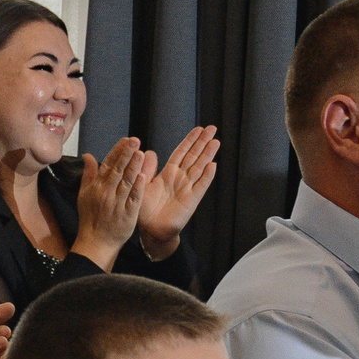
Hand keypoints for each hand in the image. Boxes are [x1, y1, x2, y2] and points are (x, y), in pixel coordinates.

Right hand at [71, 137, 154, 268]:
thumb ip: (88, 174)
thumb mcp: (84, 195)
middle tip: (135, 140)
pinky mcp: (127, 214)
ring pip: (126, 182)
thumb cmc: (90, 218)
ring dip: (133, 167)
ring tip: (140, 153)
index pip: (107, 165)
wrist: (96, 242)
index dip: (117, 152)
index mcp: (96, 187)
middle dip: (126, 154)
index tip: (125, 140)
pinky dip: (138, 187)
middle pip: (117, 170)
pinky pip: (133, 198)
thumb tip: (89, 156)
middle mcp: (106, 193)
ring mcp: (117, 203)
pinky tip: (143, 176)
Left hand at [136, 125, 217, 257]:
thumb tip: (148, 151)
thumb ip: (147, 168)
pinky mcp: (191, 200)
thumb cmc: (145, 209)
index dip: (190, 141)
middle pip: (194, 157)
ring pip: (199, 168)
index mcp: (168, 174)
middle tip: (212, 128)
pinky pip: (200, 186)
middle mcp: (180, 179)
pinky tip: (213, 165)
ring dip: (207, 155)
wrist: (151, 230)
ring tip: (216, 141)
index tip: (199, 129)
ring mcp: (187, 188)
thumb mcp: (143, 184)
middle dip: (202, 142)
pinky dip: (207, 176)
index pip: (181, 153)